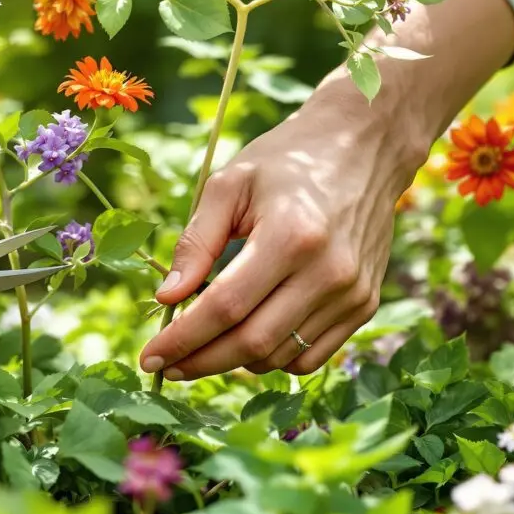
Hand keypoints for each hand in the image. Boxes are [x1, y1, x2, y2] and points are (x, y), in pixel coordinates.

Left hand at [139, 0, 513, 380]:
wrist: (364, 147)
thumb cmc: (286, 161)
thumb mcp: (230, 184)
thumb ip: (196, 242)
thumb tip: (167, 298)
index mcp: (291, 235)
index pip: (225, 308)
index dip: (183, 339)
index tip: (150, 357)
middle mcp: (328, 272)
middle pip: (253, 343)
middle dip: (201, 362)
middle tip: (167, 366)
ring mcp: (351, 293)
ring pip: (281, 357)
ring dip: (234, 363)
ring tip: (203, 349)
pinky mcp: (364, 305)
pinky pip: (311, 357)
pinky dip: (273, 360)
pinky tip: (248, 342)